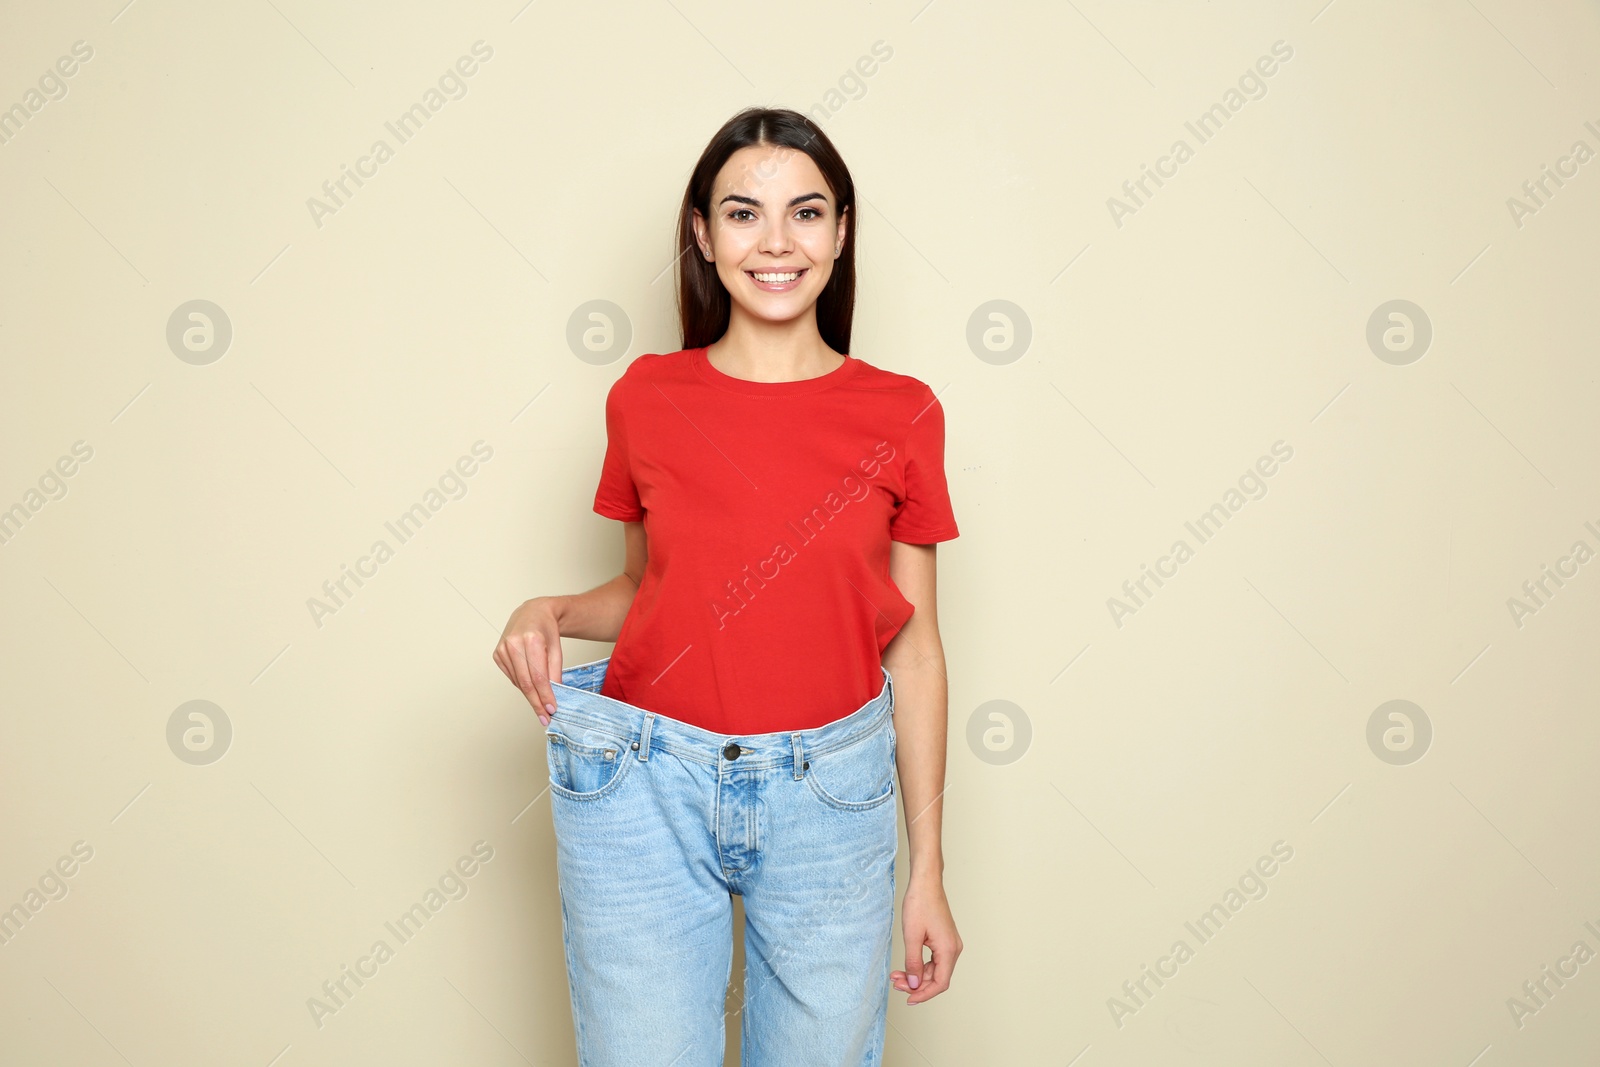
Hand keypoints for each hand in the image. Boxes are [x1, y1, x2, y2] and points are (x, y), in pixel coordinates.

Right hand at [492, 597, 563, 725]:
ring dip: (529, 696)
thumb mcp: (557, 648)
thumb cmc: (546, 629)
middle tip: (544, 718)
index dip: (545, 696)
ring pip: (517, 682)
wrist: (532, 613)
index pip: (538, 676)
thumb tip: (553, 695)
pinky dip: (522, 685)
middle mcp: (513, 644)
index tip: (551, 709)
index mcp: (531, 639)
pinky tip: (530, 686)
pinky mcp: (497, 654)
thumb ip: (555, 671)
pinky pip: (512, 676)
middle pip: (525, 682)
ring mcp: (502, 649)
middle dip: (536, 703)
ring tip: (540, 706)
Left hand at [891, 873, 961, 1003]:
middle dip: (916, 984)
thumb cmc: (920, 903)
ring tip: (897, 975)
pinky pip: (934, 960)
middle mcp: (953, 948)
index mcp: (948, 950)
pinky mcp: (944, 939)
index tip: (909, 999)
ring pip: (935, 970)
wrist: (925, 882)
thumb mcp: (912, 936)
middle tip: (896, 982)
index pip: (940, 983)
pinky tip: (906, 967)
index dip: (924, 994)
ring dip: (917, 975)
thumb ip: (913, 963)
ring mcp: (949, 944)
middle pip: (937, 978)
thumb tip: (915, 984)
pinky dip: (920, 965)